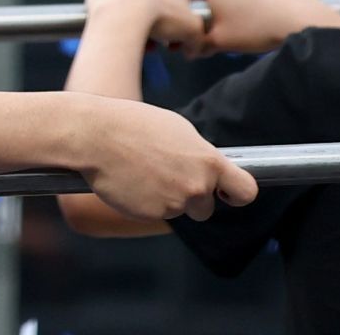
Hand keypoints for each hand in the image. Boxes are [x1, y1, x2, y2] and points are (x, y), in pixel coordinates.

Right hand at [76, 96, 257, 221]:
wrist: (94, 135)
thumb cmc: (131, 124)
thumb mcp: (176, 129)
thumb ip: (197, 153)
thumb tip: (205, 164)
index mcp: (208, 161)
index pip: (245, 190)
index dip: (236, 194)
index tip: (226, 193)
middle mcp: (197, 185)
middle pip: (205, 207)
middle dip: (190, 198)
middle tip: (165, 177)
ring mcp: (174, 202)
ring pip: (177, 210)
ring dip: (164, 199)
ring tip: (141, 173)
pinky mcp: (150, 214)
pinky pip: (154, 213)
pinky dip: (144, 202)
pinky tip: (130, 182)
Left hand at [84, 0, 203, 54]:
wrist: (121, 16)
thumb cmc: (161, 18)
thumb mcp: (194, 31)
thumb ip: (198, 38)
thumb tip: (191, 48)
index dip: (187, 17)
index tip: (182, 33)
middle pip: (160, 0)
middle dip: (162, 21)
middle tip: (160, 40)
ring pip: (135, 2)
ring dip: (140, 21)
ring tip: (140, 41)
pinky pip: (111, 3)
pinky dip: (115, 16)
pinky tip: (120, 31)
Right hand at [198, 0, 339, 52]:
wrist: (301, 20)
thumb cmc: (254, 28)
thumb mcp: (220, 42)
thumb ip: (200, 44)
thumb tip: (190, 50)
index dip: (209, 17)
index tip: (219, 30)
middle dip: (231, 6)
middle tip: (242, 28)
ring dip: (252, 0)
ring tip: (264, 21)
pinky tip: (280, 13)